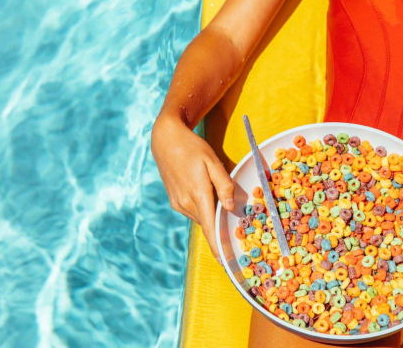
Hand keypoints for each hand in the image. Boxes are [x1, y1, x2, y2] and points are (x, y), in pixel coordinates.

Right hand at [151, 116, 234, 264]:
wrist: (166, 140)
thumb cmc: (193, 148)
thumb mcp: (212, 161)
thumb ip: (224, 185)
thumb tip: (231, 208)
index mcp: (198, 194)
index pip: (210, 228)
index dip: (218, 247)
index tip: (225, 262)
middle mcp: (186, 203)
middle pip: (208, 223)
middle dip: (220, 228)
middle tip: (236, 227)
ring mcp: (178, 203)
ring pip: (201, 217)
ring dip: (211, 216)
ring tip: (221, 203)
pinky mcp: (174, 201)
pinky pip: (193, 211)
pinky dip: (203, 209)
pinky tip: (207, 195)